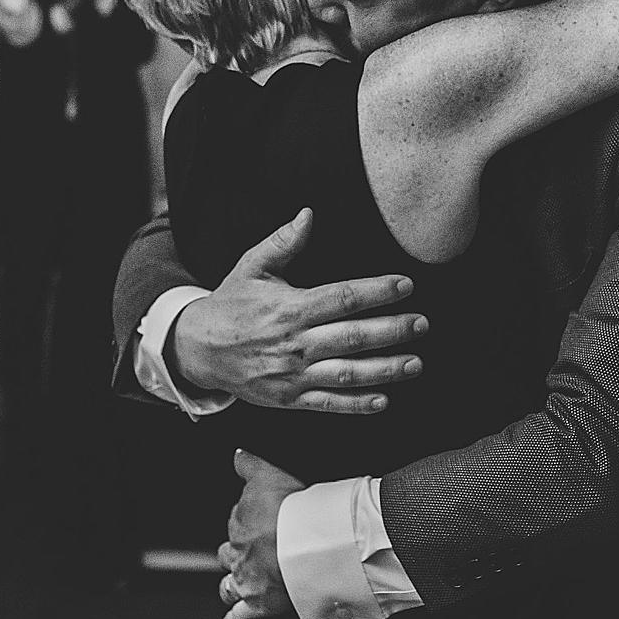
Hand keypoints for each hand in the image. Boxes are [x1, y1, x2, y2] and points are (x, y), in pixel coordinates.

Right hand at [168, 208, 427, 414]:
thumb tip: (309, 214)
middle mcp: (295, 343)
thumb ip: (283, 243)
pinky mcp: (289, 398)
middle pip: (352, 336)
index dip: (377, 291)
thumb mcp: (251, 268)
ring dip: (384, 370)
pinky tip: (383, 400)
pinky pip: (328, 404)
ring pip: (346, 374)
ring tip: (415, 363)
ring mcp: (293, 374)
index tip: (405, 285)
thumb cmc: (230, 305)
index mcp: (289, 308)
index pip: (342, 298)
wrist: (196, 349)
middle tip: (422, 324)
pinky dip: (356, 404)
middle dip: (392, 330)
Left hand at [219, 449, 302, 618]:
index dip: (248, 520)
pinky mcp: (258, 604)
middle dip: (236, 552)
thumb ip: (249, 465)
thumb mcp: (269, 475)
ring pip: (228, 583)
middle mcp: (238, 552)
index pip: (237, 521)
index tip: (260, 520)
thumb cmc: (292, 510)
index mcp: (240, 523)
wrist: (308, 544)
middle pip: (229, 553)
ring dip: (230, 583)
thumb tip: (236, 455)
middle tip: (252, 550)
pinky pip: (240, 615)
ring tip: (234, 583)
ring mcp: (247, 579)